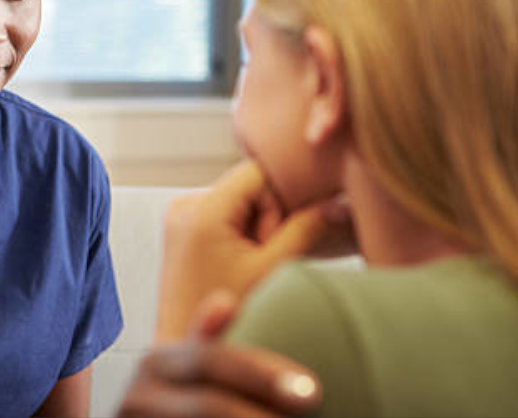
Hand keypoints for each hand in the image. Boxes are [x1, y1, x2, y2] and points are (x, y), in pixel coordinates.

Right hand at [118, 292, 320, 417]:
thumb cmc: (172, 403)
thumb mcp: (180, 370)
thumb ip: (203, 340)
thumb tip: (226, 302)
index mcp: (155, 364)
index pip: (209, 360)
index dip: (260, 375)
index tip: (313, 390)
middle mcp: (138, 397)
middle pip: (208, 405)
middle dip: (261, 416)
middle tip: (312, 412)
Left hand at [156, 159, 352, 340]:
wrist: (186, 346)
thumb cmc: (228, 317)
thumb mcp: (273, 269)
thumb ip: (306, 229)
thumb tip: (338, 203)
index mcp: (201, 210)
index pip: (257, 171)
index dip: (280, 198)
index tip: (280, 237)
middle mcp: (184, 205)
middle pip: (246, 184)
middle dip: (267, 215)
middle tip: (264, 256)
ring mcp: (179, 215)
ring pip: (237, 198)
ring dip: (255, 224)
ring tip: (250, 262)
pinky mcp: (181, 228)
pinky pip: (222, 212)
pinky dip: (239, 230)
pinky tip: (238, 261)